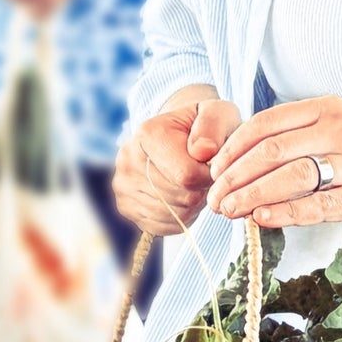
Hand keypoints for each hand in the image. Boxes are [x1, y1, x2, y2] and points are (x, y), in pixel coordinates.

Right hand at [115, 98, 242, 236]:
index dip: (211, 176)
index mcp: (148, 133)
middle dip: (202, 190)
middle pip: (181, 197)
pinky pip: (163, 227)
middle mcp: (128, 160)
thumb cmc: (203, 126)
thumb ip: (213, 127)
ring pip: (174, 214)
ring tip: (194, 183)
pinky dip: (180, 217)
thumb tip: (203, 151)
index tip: (215, 165)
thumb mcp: (218, 114)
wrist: (180, 133)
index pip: (187, 176)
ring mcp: (123, 185)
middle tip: (205, 174)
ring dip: (194, 204)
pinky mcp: (125, 207)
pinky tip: (182, 195)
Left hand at [206, 95, 341, 228]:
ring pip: (289, 179)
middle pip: (270, 152)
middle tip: (214, 197)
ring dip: (250, 197)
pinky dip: (284, 213)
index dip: (233, 148)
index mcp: (330, 108)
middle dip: (233, 177)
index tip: (214, 168)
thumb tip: (252, 154)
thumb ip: (307, 131)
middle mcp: (340, 130)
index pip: (266, 124)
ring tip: (229, 211)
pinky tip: (262, 219)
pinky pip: (318, 206)